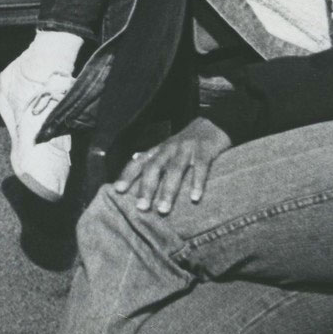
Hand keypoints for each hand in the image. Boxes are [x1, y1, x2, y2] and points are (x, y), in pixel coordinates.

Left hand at [117, 116, 231, 213]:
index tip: (118, 190)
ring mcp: (187, 148)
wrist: (214, 123)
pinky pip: (200, 167)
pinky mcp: (205, 150)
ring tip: (163, 210)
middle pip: (154, 167)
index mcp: (159, 150)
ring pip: (175, 169)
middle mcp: (169, 148)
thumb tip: (134, 159)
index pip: (139, 162)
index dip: (127, 175)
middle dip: (147, 187)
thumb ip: (153, 155)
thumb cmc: (188, 142)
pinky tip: (194, 198)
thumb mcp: (168, 147)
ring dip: (168, 190)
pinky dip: (197, 182)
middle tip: (141, 208)